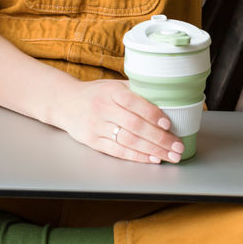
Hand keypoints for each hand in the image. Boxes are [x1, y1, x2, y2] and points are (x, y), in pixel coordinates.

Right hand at [52, 78, 185, 163]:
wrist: (65, 102)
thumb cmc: (95, 93)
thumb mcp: (112, 85)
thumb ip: (135, 90)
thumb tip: (166, 98)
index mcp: (110, 91)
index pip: (133, 102)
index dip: (152, 113)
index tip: (168, 123)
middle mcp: (102, 108)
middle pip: (134, 126)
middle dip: (160, 138)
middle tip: (177, 146)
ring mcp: (96, 126)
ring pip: (128, 141)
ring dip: (152, 150)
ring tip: (170, 155)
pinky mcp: (93, 141)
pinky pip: (118, 151)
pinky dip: (137, 156)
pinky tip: (152, 159)